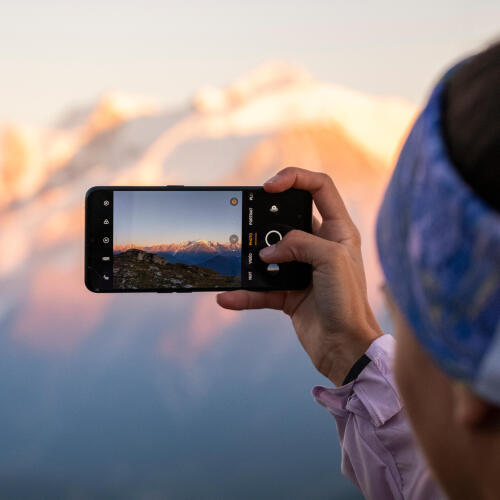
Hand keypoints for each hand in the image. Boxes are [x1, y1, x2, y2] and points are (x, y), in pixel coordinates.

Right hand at [216, 167, 381, 385]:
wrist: (345, 348)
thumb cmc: (348, 301)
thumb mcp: (330, 260)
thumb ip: (299, 244)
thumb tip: (268, 252)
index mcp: (337, 230)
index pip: (319, 188)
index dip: (295, 178)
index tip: (269, 187)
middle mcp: (320, 246)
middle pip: (287, 219)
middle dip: (265, 220)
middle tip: (247, 223)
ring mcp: (302, 269)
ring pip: (270, 255)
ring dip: (251, 259)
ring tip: (237, 262)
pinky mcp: (289, 293)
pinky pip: (261, 288)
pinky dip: (245, 293)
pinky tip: (228, 297)